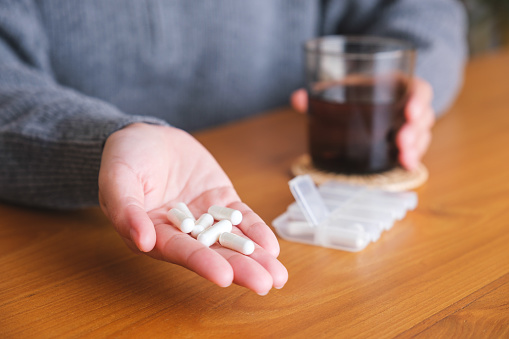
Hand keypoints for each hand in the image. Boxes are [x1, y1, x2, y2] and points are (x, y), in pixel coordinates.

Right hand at [98, 123, 287, 294]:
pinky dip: (256, 230)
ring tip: (278, 276)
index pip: (179, 251)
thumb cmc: (124, 158)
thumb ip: (125, 209)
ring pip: (231, 240)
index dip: (202, 263)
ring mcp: (205, 216)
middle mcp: (182, 232)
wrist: (147, 137)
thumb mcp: (117, 178)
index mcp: (153, 233)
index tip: (224, 276)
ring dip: (255, 257)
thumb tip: (141, 240)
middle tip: (265, 284)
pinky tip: (272, 246)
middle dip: (240, 269)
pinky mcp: (221, 200)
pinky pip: (241, 217)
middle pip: (213, 253)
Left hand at [290, 77, 434, 170]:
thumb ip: (323, 91)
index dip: (419, 100)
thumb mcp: (344, 86)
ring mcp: (409, 126)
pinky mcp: (403, 143)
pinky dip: (411, 159)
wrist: (365, 97)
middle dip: (415, 130)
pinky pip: (414, 150)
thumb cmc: (357, 89)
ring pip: (421, 136)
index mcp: (399, 85)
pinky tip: (405, 166)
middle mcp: (409, 105)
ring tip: (404, 158)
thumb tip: (298, 98)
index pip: (419, 90)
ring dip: (415, 148)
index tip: (410, 111)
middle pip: (424, 116)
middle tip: (401, 140)